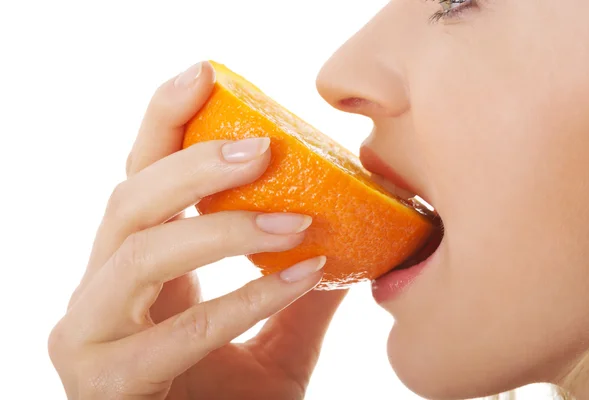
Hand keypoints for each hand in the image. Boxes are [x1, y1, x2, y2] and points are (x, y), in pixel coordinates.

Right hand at [49, 61, 346, 399]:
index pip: (141, 178)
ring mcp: (89, 336)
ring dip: (220, 225)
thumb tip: (347, 244)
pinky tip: (301, 277)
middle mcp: (100, 292)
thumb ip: (297, 297)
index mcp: (135, 271)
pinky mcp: (102, 382)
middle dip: (194, 163)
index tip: (206, 73)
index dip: (165, 122)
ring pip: (138, 250)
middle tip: (263, 144)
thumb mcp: (272, 346)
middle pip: (129, 201)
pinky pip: (177, 329)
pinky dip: (244, 299)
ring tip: (294, 220)